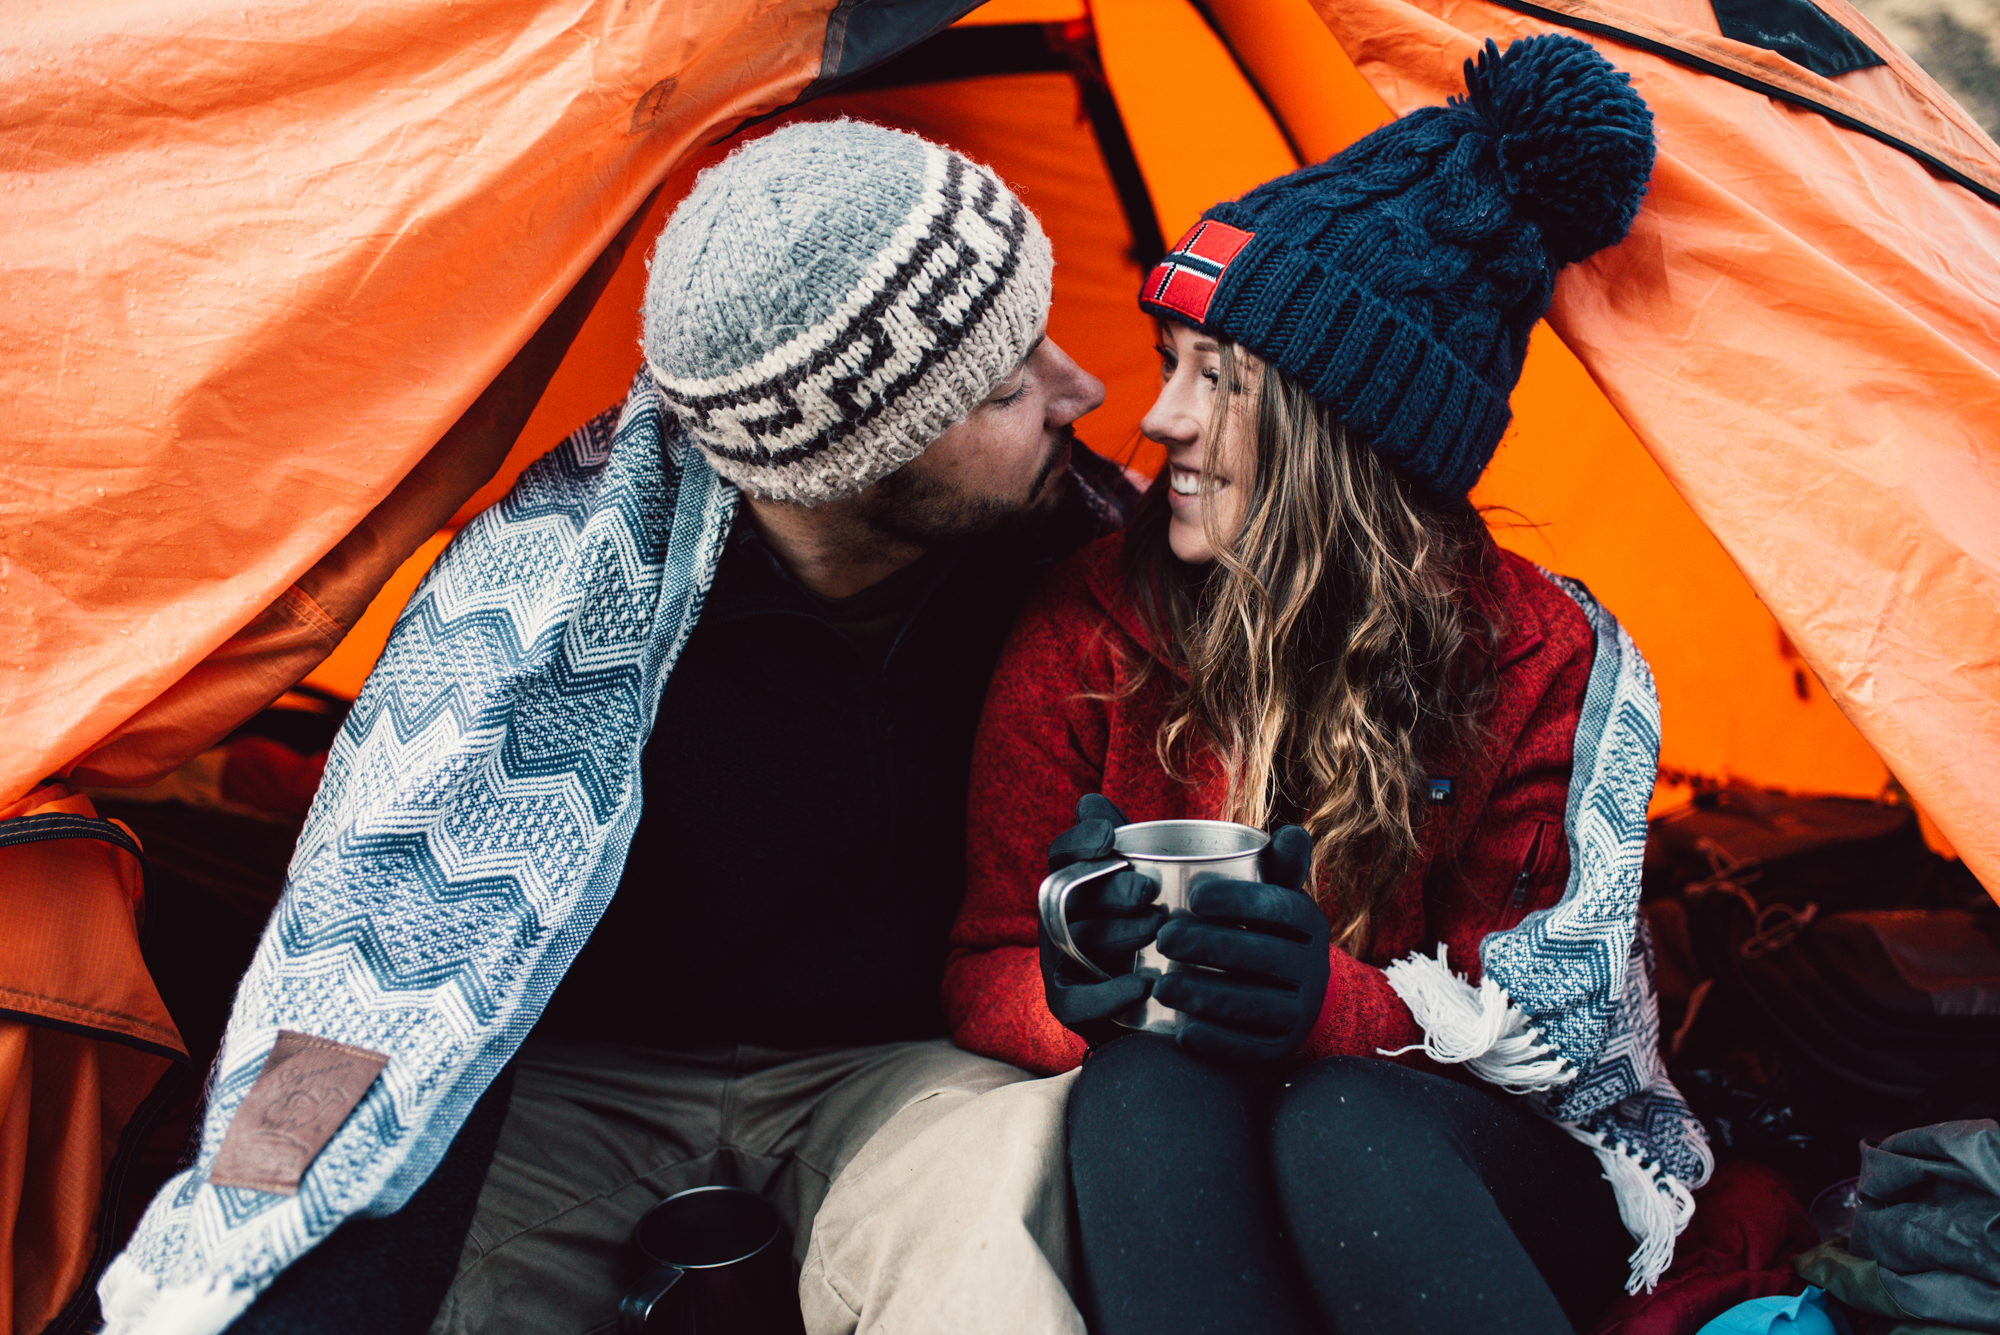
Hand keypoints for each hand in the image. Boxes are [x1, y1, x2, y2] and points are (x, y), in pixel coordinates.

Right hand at [1040, 795, 1167, 1044]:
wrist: (1150, 997)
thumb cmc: (1146, 923)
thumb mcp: (1142, 877)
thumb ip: (1127, 840)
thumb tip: (1090, 801)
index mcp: (1072, 881)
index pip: (1062, 854)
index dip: (1080, 842)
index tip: (1108, 838)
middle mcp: (1058, 918)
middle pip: (1072, 898)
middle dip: (1111, 890)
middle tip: (1149, 891)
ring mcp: (1060, 960)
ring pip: (1078, 943)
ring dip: (1117, 934)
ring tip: (1157, 929)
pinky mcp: (1068, 1002)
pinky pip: (1074, 1001)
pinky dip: (1105, 995)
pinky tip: (1142, 985)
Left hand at [1153, 824, 1329, 1063]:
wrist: (1289, 995)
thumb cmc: (1252, 928)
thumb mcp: (1252, 887)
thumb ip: (1227, 852)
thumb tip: (1172, 808)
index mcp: (1306, 920)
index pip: (1281, 907)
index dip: (1241, 900)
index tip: (1195, 895)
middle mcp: (1312, 965)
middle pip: (1264, 955)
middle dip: (1213, 946)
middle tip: (1164, 937)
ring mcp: (1300, 1010)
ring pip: (1256, 1004)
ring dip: (1207, 996)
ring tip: (1161, 987)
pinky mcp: (1284, 1047)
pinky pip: (1253, 1047)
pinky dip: (1218, 1041)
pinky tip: (1182, 1034)